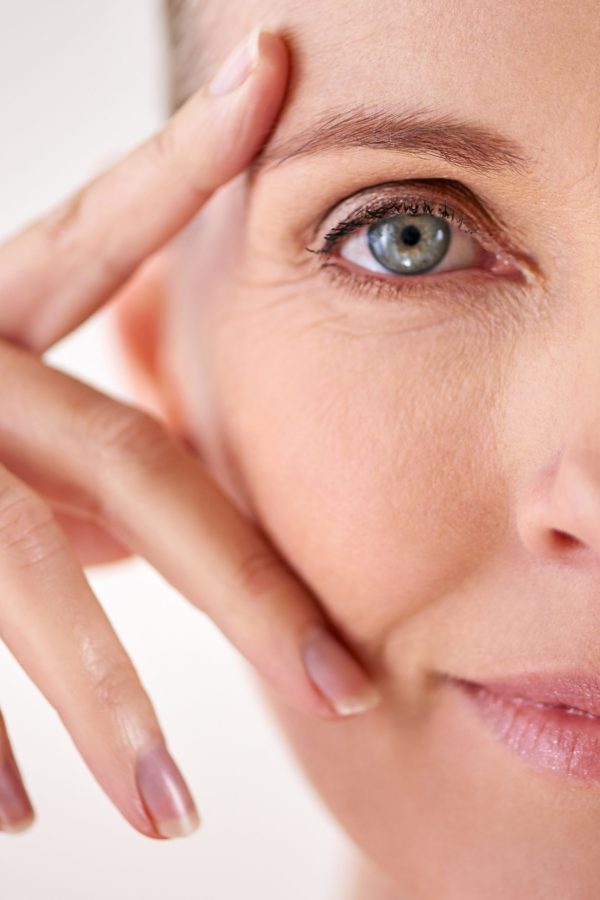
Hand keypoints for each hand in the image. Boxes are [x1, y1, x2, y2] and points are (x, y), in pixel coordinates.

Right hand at [0, 26, 380, 839]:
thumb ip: (78, 442)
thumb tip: (168, 524)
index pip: (104, 221)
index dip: (188, 154)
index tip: (273, 74)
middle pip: (130, 465)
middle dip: (245, 583)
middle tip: (344, 685)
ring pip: (29, 582)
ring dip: (108, 706)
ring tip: (177, 813)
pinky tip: (25, 817)